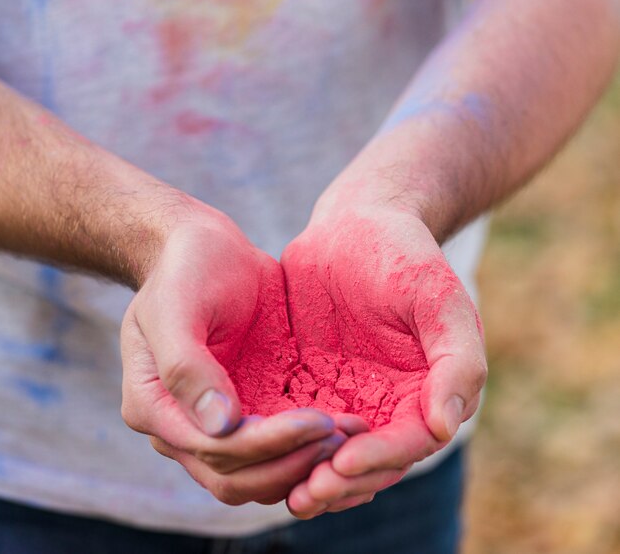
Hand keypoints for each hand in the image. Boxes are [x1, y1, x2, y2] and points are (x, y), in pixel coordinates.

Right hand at [120, 212, 342, 504]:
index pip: (213, 450)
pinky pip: (278, 449)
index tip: (318, 421)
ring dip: (305, 465)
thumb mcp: (176, 305)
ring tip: (353, 438)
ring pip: (259, 476)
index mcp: (153, 406)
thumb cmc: (186, 269)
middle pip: (236, 477)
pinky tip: (345, 435)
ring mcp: (216, 423)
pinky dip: (309, 450)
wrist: (207, 251)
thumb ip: (187, 366)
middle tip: (343, 437)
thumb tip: (220, 426)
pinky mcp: (248, 409)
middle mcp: (182, 427)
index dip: (267, 444)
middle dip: (292, 462)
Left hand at [281, 205, 486, 516]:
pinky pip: (299, 423)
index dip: (379, 459)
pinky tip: (259, 452)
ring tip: (285, 491)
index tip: (341, 466)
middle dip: (340, 482)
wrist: (354, 222)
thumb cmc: (402, 253)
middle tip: (304, 495)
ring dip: (311, 475)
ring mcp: (351, 393)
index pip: (410, 441)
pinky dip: (286, 445)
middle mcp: (392, 400)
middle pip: (371, 460)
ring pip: (333, 451)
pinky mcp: (314, 381)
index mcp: (430, 387)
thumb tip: (446, 425)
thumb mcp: (436, 294)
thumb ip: (457, 357)